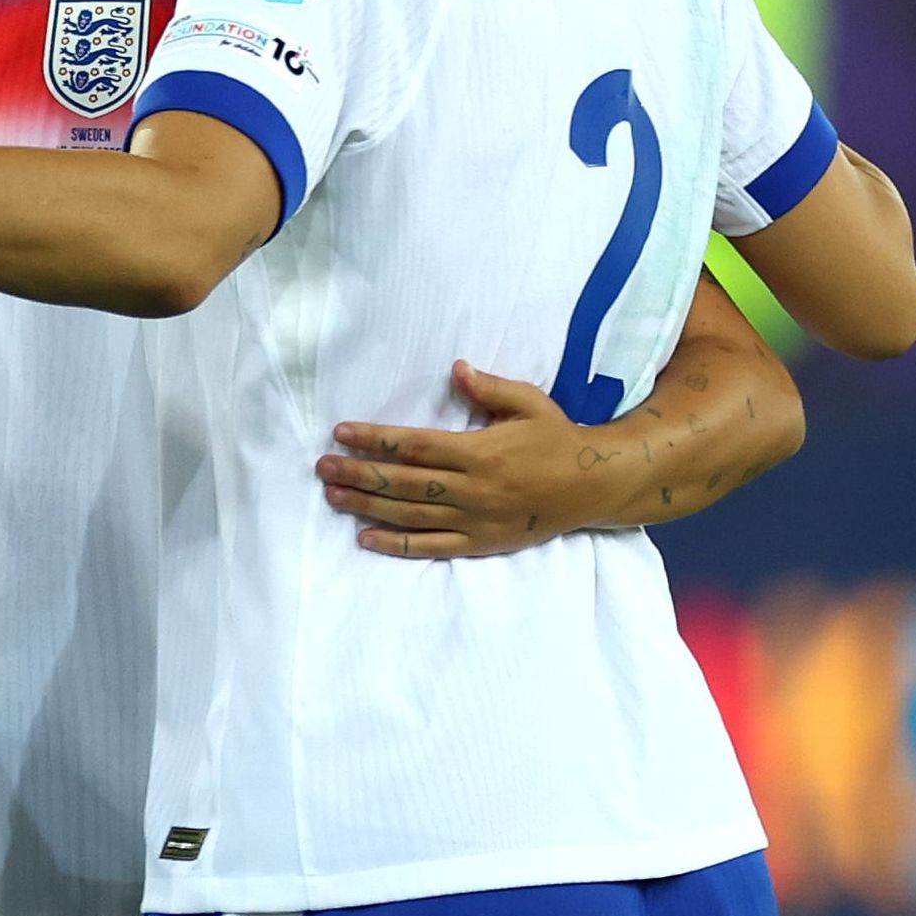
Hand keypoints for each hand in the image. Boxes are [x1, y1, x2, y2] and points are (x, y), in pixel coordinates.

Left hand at [319, 360, 607, 557]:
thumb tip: (456, 369)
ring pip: (411, 515)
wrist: (593, 486)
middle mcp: (473, 489)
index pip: (416, 446)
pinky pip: (431, 547)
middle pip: (405, 482)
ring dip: (367, 506)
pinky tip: (364, 538)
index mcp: (481, 452)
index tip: (342, 432)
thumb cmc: (556, 439)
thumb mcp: (530, 404)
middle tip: (322, 466)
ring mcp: (475, 521)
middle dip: (360, 473)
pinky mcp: (480, 544)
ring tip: (332, 494)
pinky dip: (396, 545)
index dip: (376, 440)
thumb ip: (490, 388)